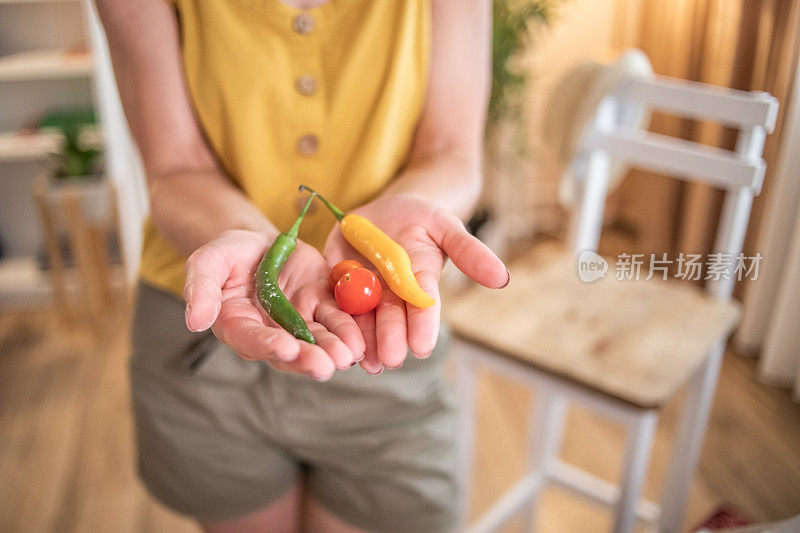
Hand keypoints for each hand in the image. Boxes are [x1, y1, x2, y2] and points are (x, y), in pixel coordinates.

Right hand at [184, 230, 365, 380]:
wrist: (260, 241)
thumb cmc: (228, 254)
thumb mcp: (208, 262)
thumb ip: (201, 289)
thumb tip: (194, 321)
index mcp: (238, 325)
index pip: (251, 340)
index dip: (268, 345)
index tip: (286, 349)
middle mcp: (270, 331)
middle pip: (290, 351)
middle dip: (309, 358)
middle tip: (325, 366)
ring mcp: (299, 320)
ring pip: (318, 339)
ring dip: (334, 349)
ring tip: (348, 355)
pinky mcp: (321, 305)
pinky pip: (337, 319)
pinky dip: (350, 329)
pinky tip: (362, 339)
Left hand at [323, 195, 508, 373]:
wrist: (384, 209)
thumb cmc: (422, 218)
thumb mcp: (445, 226)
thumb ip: (469, 252)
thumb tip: (503, 278)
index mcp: (419, 281)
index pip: (424, 305)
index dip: (423, 325)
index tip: (423, 346)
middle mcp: (392, 293)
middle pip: (391, 318)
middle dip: (391, 338)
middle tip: (391, 359)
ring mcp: (363, 290)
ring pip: (362, 318)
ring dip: (363, 339)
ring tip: (363, 360)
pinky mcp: (334, 280)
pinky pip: (330, 300)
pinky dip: (330, 317)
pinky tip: (330, 335)